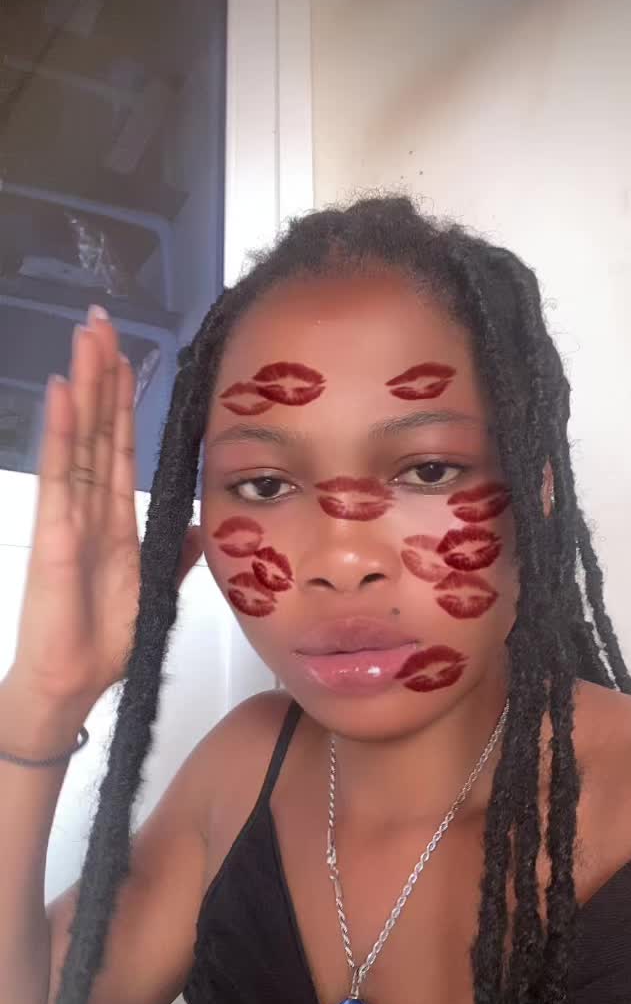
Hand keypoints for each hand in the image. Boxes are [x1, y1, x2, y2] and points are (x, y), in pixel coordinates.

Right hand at [9, 308, 200, 706]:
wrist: (73, 681)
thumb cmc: (101, 639)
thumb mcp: (153, 588)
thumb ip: (174, 553)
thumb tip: (202, 527)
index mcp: (115, 518)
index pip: (121, 446)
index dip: (124, 401)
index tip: (127, 357)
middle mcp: (90, 507)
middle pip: (98, 429)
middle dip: (101, 374)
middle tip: (102, 321)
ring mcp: (69, 516)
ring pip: (79, 438)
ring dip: (83, 386)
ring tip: (86, 338)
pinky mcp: (55, 535)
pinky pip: (60, 476)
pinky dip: (60, 433)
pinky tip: (62, 393)